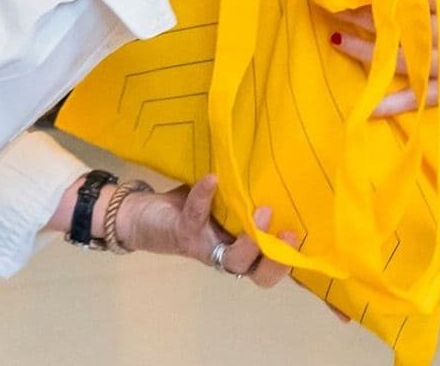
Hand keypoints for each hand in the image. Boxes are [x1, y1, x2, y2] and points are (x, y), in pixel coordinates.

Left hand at [116, 175, 296, 287]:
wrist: (140, 214)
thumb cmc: (189, 206)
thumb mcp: (222, 199)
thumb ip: (243, 192)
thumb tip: (275, 163)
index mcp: (241, 248)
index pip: (271, 265)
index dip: (288, 257)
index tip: (299, 232)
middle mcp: (226, 255)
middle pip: (258, 274)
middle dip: (276, 257)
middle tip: (287, 232)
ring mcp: (205, 249)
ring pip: (233, 260)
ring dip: (251, 240)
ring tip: (261, 209)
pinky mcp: (183, 236)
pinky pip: (197, 218)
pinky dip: (205, 196)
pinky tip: (212, 179)